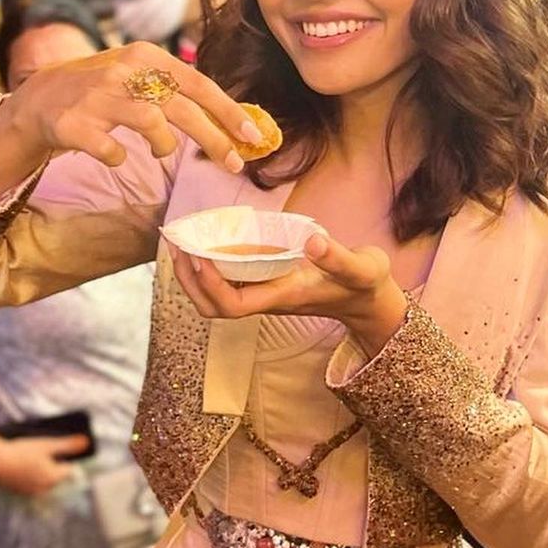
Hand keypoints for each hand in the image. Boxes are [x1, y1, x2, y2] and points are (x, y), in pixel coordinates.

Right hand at [0, 41, 261, 176]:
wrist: (39, 100)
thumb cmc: (103, 93)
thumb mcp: (139, 78)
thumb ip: (178, 92)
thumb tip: (232, 121)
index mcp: (145, 56)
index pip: (199, 83)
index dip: (229, 111)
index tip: (254, 136)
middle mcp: (122, 70)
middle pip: (182, 107)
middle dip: (213, 139)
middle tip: (233, 165)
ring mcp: (96, 97)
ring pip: (151, 124)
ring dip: (164, 146)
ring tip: (160, 151)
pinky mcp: (72, 124)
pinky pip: (111, 150)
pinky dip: (118, 158)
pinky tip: (115, 156)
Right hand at [0, 434, 88, 495]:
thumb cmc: (22, 451)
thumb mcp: (47, 445)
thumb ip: (67, 445)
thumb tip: (86, 442)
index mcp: (54, 478)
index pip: (70, 471)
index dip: (68, 460)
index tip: (60, 451)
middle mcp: (45, 489)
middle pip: (57, 477)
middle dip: (55, 466)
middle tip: (44, 452)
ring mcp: (31, 492)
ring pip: (44, 482)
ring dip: (42, 472)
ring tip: (33, 458)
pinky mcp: (19, 492)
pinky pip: (31, 484)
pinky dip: (30, 476)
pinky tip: (23, 466)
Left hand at [170, 232, 409, 358]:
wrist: (370, 301)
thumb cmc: (365, 286)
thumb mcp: (362, 268)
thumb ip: (338, 257)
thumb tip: (312, 240)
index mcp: (283, 297)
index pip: (232, 304)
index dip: (209, 283)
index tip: (199, 253)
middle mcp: (268, 300)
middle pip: (214, 308)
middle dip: (190, 281)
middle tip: (178, 244)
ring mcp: (266, 295)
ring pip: (216, 299)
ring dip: (194, 276)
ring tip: (184, 243)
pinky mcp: (268, 286)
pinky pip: (228, 284)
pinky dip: (211, 267)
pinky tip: (209, 242)